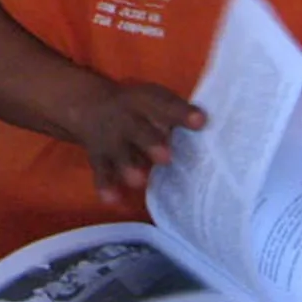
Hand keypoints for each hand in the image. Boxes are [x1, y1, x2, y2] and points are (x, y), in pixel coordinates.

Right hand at [64, 78, 205, 205]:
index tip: (200, 121)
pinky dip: (106, 186)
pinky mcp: (98, 157)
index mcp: (145, 102)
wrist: (91, 105)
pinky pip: (101, 172)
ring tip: (139, 181)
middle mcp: (126, 119)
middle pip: (138, 130)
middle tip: (166, 157)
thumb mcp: (155, 101)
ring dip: (127, 166)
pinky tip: (114, 200)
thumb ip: (178, 116)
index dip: (182, 113)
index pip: (166, 104)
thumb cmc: (137, 109)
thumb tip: (211, 133)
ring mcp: (110, 139)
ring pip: (118, 153)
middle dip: (150, 143)